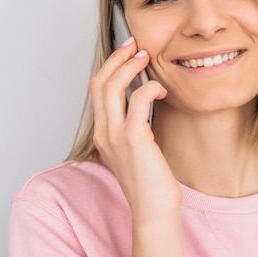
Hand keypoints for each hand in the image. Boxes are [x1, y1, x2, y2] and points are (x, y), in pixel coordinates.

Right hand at [90, 37, 181, 217]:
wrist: (153, 210)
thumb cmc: (149, 182)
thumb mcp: (134, 150)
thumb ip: (132, 126)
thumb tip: (143, 99)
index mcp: (102, 134)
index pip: (96, 90)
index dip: (110, 66)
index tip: (126, 53)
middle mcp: (103, 132)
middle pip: (99, 82)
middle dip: (116, 58)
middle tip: (135, 46)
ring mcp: (115, 135)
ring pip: (111, 86)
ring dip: (129, 66)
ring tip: (146, 57)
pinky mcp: (134, 139)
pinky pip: (138, 100)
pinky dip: (149, 87)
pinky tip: (161, 89)